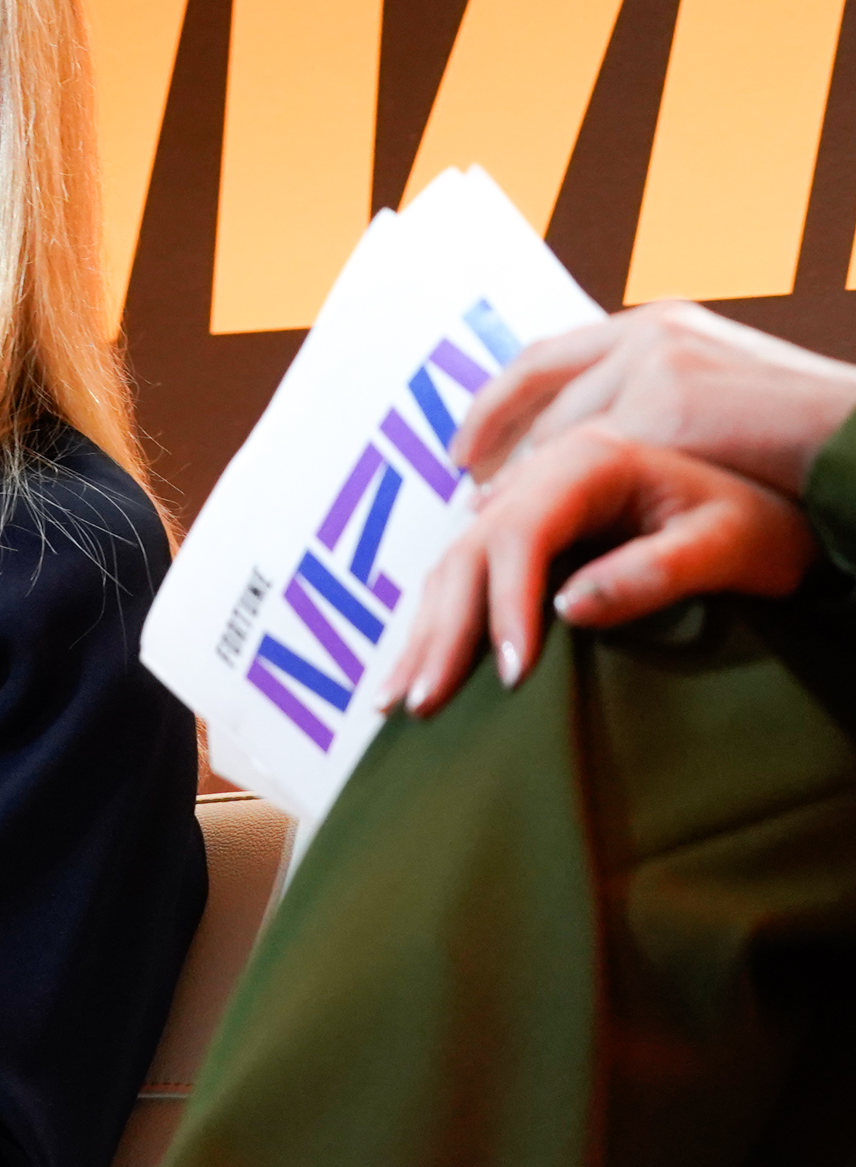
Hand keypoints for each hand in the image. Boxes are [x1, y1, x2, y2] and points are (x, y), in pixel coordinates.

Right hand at [379, 424, 814, 713]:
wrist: (771, 509)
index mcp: (586, 462)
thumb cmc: (759, 526)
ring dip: (423, 634)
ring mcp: (526, 504)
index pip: (522, 533)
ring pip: (453, 566)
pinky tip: (417, 666)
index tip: (512, 673)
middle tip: (423, 704)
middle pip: (469, 552)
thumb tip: (569, 608)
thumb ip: (654, 572)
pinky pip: (464, 577)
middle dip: (441, 631)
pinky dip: (436, 625)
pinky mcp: (525, 534)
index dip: (508, 604)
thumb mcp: (727, 546)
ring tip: (396, 700)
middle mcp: (541, 476)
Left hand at [450, 302, 855, 498]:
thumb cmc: (813, 441)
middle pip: (539, 389)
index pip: (551, 358)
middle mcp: (651, 335)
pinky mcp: (669, 408)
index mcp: (664, 326)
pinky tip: (533, 526)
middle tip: (465, 489)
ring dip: (516, 474)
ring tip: (486, 519)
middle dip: (496, 441)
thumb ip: (674, 409)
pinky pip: (589, 457)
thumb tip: (615, 444)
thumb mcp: (733, 407)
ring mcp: (658, 366)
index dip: (501, 403)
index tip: (465, 448)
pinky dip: (553, 490)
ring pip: (559, 427)